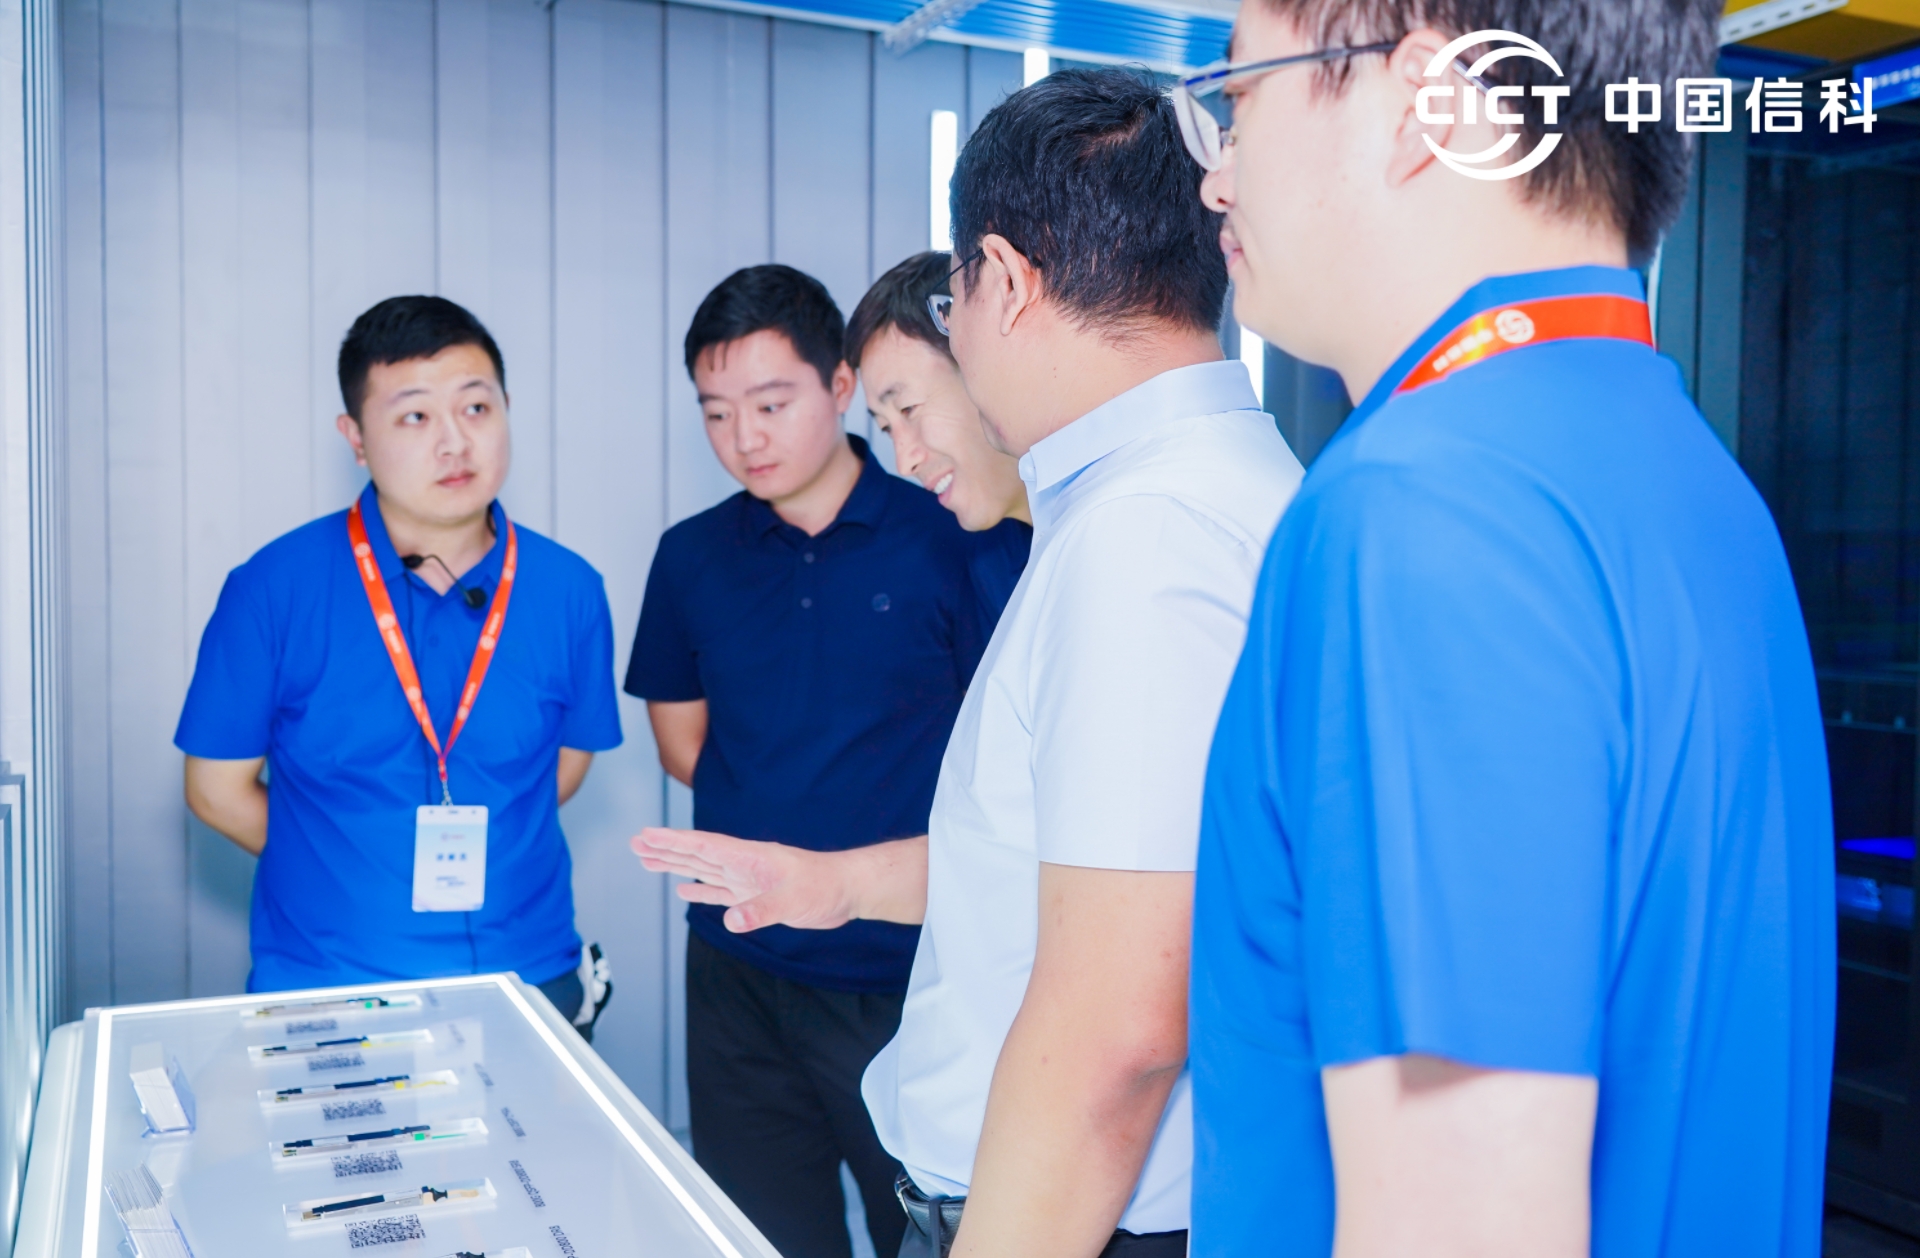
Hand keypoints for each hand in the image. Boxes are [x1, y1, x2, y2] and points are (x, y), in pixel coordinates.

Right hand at [630, 828, 856, 931]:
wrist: (847, 891)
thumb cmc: (825, 888)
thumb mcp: (794, 901)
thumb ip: (763, 910)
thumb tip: (731, 921)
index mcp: (750, 857)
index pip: (704, 846)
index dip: (674, 840)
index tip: (646, 834)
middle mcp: (744, 865)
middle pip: (697, 854)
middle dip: (666, 849)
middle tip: (635, 843)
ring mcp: (748, 879)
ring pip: (704, 870)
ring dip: (676, 866)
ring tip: (648, 861)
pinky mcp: (756, 895)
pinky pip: (721, 891)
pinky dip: (701, 890)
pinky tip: (684, 889)